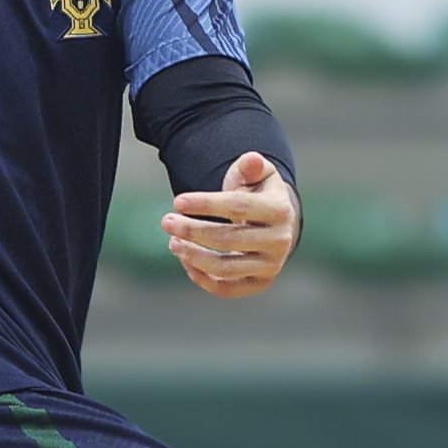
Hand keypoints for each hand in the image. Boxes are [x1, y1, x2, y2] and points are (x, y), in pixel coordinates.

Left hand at [169, 153, 297, 297]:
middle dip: (192, 230)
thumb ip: (251, 166)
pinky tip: (185, 260)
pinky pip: (227, 288)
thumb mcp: (257, 174)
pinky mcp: (260, 283)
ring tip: (172, 242)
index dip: (205, 204)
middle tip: (166, 221)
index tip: (177, 201)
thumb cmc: (257, 194)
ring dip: (193, 256)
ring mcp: (271, 266)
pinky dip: (202, 278)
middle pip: (228, 239)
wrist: (274, 224)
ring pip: (225, 268)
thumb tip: (251, 159)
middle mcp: (281, 242)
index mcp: (280, 210)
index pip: (238, 207)